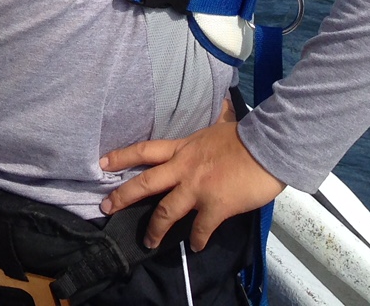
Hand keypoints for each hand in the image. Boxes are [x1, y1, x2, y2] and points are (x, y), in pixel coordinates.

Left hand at [98, 108, 283, 249]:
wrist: (268, 149)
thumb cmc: (245, 138)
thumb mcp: (215, 130)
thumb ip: (204, 136)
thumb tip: (213, 122)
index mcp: (182, 148)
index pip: (144, 150)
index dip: (121, 156)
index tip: (101, 163)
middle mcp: (183, 168)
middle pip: (144, 182)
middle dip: (122, 196)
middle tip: (106, 208)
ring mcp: (197, 188)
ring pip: (165, 211)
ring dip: (155, 229)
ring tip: (148, 242)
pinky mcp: (215, 206)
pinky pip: (200, 228)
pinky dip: (196, 239)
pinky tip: (194, 246)